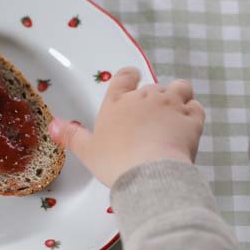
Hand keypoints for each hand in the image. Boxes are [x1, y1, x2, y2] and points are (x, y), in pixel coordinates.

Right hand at [48, 67, 204, 186]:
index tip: (134, 80)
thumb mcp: (87, 151)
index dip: (131, 77)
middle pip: (153, 86)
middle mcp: (145, 97)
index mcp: (118, 102)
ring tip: (175, 113)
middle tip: (151, 120)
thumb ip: (71, 135)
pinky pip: (196, 107)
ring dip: (179, 96)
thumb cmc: (115, 162)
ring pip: (180, 88)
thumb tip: (53, 124)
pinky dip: (193, 114)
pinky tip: (188, 126)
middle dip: (154, 99)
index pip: (125, 76)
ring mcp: (171, 105)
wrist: (149, 172)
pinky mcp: (191, 118)